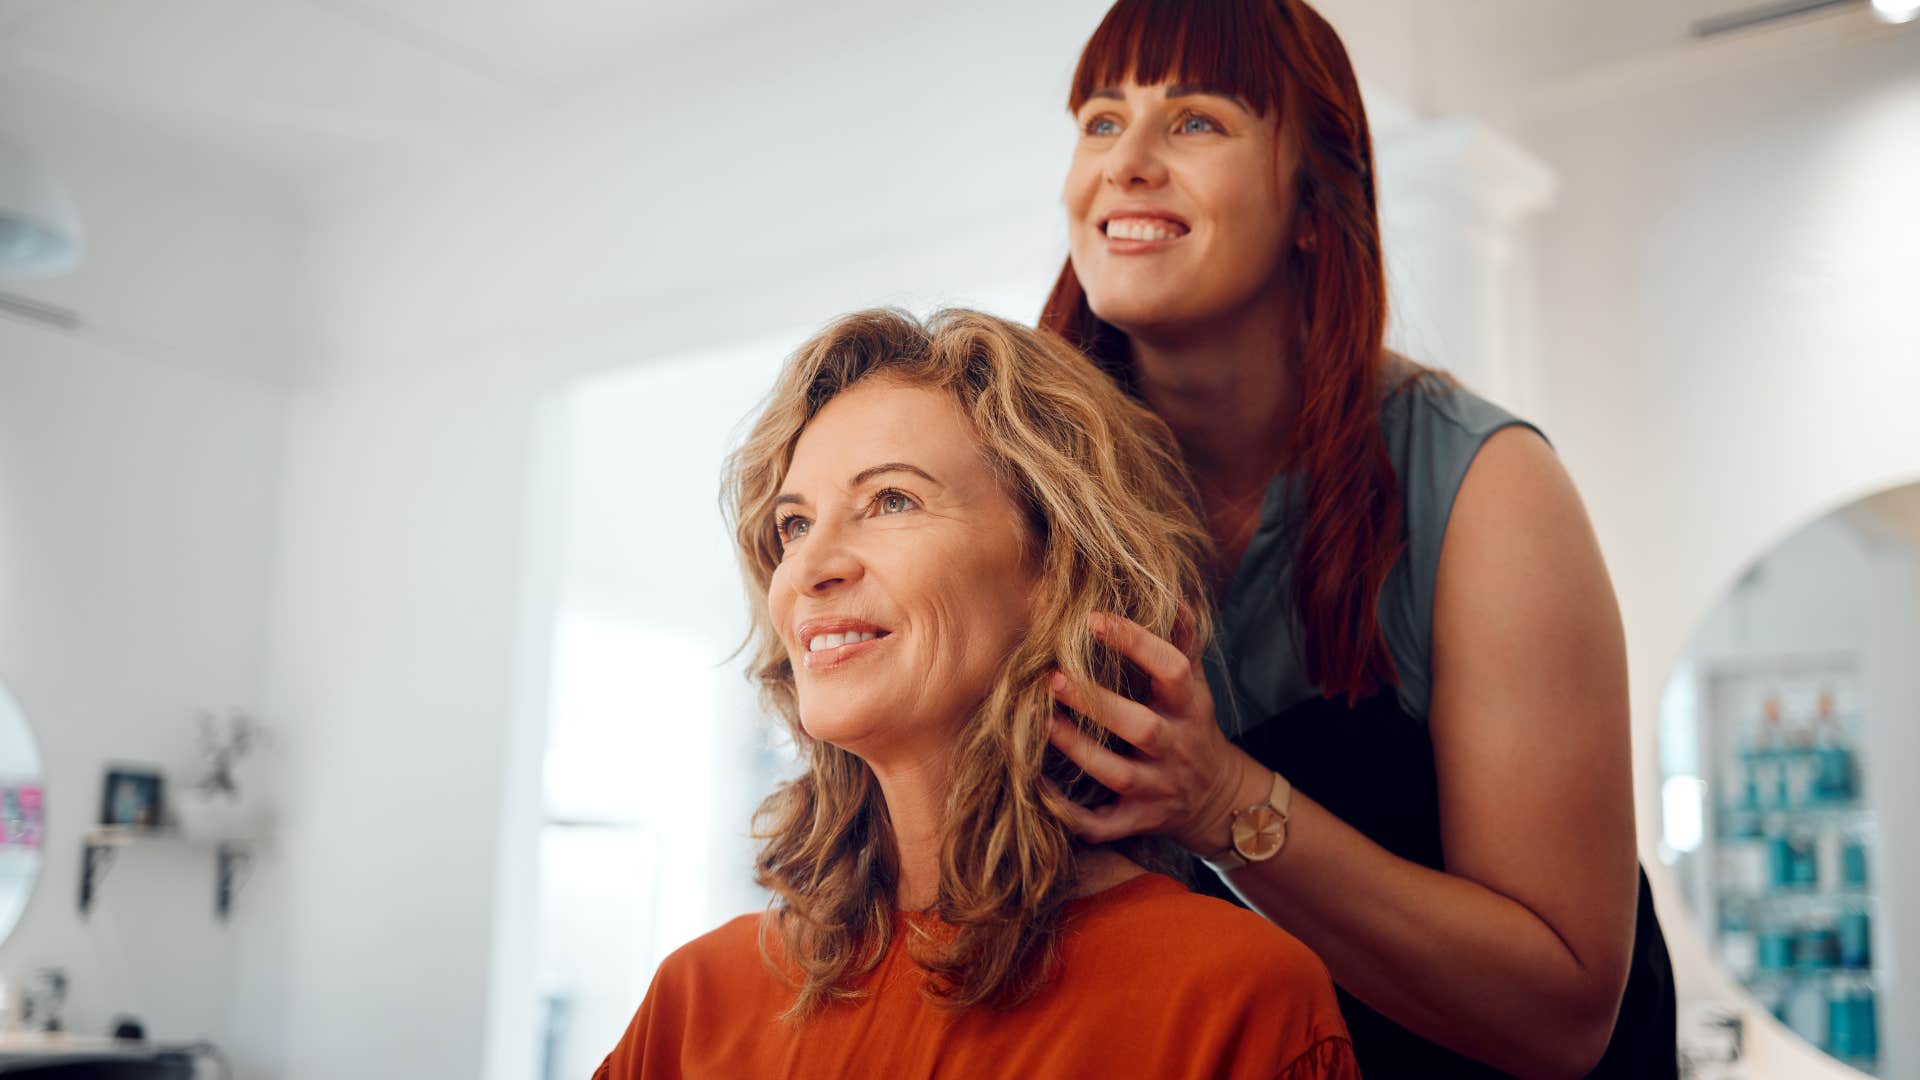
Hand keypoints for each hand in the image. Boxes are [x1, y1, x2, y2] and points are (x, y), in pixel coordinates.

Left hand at [1045, 611, 1264, 853]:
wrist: (1218, 800)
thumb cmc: (1192, 726)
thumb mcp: (1194, 684)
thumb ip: (1181, 639)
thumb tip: (1169, 589)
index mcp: (1190, 707)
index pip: (1172, 669)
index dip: (1136, 642)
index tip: (1093, 618)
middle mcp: (1176, 748)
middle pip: (1141, 728)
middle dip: (1097, 704)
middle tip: (1052, 677)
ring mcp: (1158, 789)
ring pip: (1117, 774)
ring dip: (1077, 749)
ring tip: (1039, 721)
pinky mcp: (1138, 821)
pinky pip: (1102, 824)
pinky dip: (1069, 812)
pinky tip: (1036, 785)